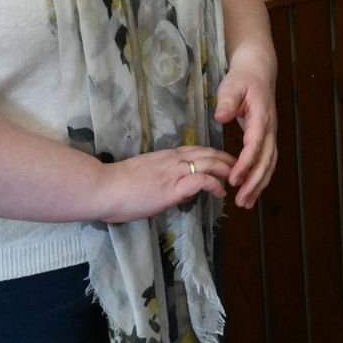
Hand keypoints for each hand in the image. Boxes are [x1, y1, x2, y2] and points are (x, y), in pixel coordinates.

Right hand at [94, 144, 236, 223]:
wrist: (103, 187)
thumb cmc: (116, 185)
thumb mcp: (143, 174)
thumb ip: (158, 175)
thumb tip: (165, 184)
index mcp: (166, 156)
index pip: (197, 150)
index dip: (214, 155)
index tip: (224, 161)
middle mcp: (173, 159)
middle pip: (209, 153)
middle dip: (228, 159)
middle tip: (240, 167)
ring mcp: (175, 172)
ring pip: (210, 163)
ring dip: (227, 170)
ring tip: (237, 179)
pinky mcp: (173, 187)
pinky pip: (202, 180)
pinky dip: (215, 184)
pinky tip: (221, 192)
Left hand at [215, 52, 278, 208]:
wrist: (259, 70)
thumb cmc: (243, 78)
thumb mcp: (232, 86)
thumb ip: (227, 102)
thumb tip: (221, 117)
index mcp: (261, 118)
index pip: (255, 146)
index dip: (245, 165)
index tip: (234, 180)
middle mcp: (270, 129)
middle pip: (266, 161)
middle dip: (255, 183)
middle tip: (242, 201)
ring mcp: (271, 134)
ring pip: (269, 164)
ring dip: (259, 184)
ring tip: (247, 202)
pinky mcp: (267, 137)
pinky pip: (267, 160)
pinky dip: (261, 177)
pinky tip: (251, 188)